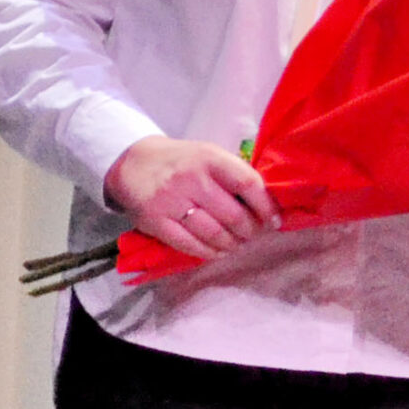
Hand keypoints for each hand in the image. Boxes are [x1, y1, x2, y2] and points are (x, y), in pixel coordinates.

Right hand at [104, 136, 280, 261]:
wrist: (133, 164)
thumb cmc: (181, 161)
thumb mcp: (207, 155)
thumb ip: (232, 175)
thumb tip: (266, 204)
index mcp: (210, 157)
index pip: (247, 183)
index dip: (266, 206)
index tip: (274, 220)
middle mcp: (192, 178)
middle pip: (233, 214)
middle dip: (250, 230)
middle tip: (254, 235)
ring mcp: (172, 200)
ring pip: (213, 233)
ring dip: (232, 244)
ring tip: (238, 245)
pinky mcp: (155, 221)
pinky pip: (189, 245)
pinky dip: (209, 253)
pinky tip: (218, 252)